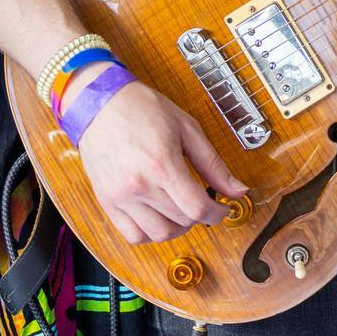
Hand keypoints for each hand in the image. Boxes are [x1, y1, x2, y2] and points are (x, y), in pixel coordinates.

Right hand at [74, 75, 246, 244]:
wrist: (99, 102)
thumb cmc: (141, 109)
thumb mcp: (186, 128)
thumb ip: (212, 163)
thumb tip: (237, 190)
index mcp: (162, 164)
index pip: (197, 208)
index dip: (217, 213)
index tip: (221, 208)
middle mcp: (139, 185)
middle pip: (182, 221)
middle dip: (199, 215)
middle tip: (200, 200)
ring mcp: (120, 196)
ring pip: (159, 235)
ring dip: (177, 227)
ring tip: (179, 209)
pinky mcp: (107, 201)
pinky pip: (133, 235)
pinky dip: (150, 233)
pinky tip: (157, 216)